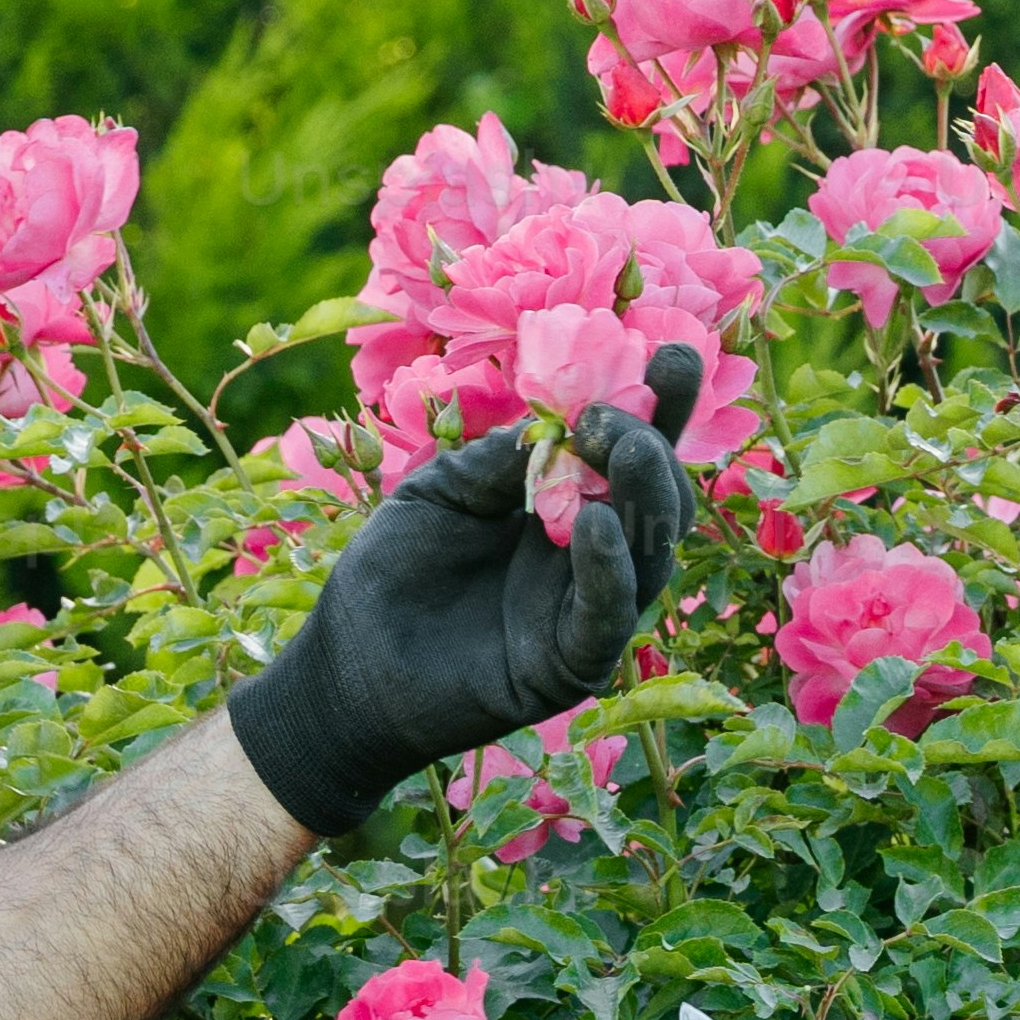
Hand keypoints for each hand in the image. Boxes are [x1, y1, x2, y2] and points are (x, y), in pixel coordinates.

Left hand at [225, 344, 701, 836]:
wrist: (347, 665)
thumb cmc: (390, 571)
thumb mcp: (440, 492)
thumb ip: (501, 459)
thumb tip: (559, 421)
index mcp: (566, 503)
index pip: (629, 451)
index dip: (659, 406)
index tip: (672, 355)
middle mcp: (591, 554)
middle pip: (656, 498)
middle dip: (652, 446)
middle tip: (614, 415)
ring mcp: (586, 609)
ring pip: (650, 552)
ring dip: (644, 494)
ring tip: (620, 446)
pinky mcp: (571, 664)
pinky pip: (609, 616)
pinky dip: (610, 571)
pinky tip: (594, 527)